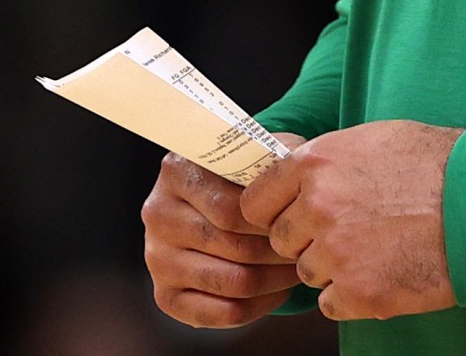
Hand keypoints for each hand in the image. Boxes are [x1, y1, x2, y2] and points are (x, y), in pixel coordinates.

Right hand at [141, 135, 304, 327]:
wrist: (208, 202)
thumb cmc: (241, 176)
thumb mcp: (256, 152)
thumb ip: (275, 156)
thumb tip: (298, 173)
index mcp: (177, 171)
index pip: (230, 210)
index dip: (272, 221)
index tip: (300, 222)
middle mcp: (158, 213)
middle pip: (233, 247)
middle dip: (279, 251)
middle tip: (308, 249)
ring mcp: (157, 258)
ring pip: (232, 282)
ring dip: (274, 280)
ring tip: (297, 267)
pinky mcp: (165, 295)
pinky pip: (222, 313)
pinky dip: (259, 306)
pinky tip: (276, 290)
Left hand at [238, 120, 462, 321]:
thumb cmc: (438, 164)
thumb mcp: (373, 140)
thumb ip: (327, 162)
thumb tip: (298, 176)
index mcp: (314, 165)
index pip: (255, 201)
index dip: (273, 211)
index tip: (290, 216)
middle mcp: (317, 208)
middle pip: (282, 241)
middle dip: (307, 240)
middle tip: (350, 231)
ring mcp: (336, 253)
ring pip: (308, 273)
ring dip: (334, 268)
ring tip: (377, 248)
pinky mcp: (359, 292)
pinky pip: (332, 304)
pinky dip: (353, 296)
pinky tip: (384, 272)